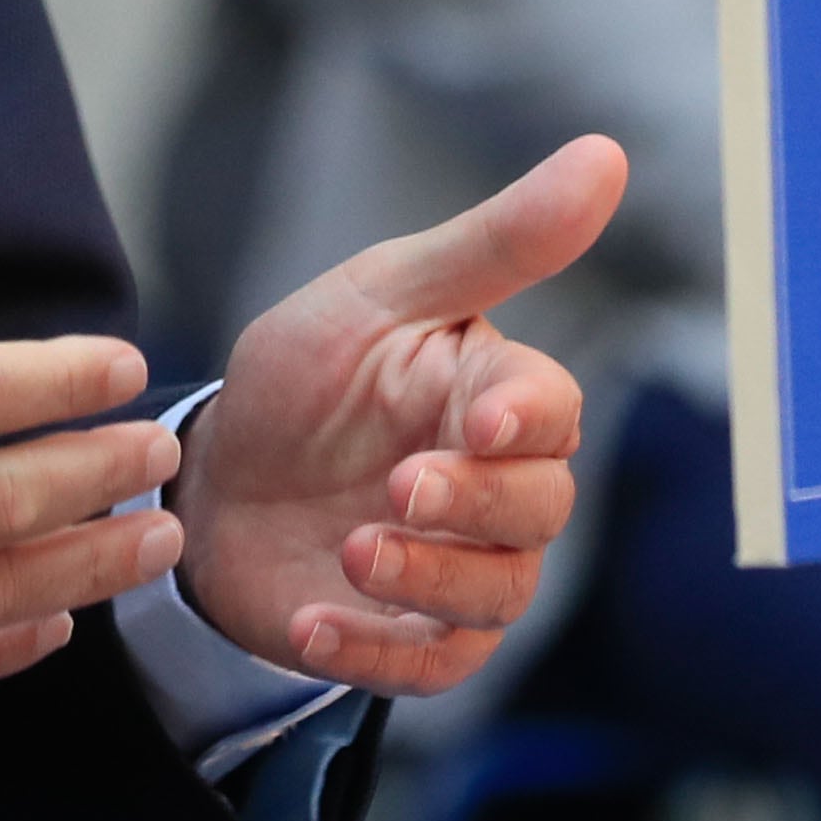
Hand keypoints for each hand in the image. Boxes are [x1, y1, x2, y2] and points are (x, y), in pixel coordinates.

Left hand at [171, 135, 625, 694]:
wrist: (212, 484)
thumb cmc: (306, 379)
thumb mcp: (379, 294)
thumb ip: (494, 242)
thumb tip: (608, 152)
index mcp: (493, 395)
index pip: (550, 411)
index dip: (524, 420)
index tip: (478, 420)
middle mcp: (495, 487)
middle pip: (539, 510)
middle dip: (474, 505)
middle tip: (400, 489)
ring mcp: (459, 569)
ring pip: (500, 595)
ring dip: (430, 581)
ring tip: (352, 554)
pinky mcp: (414, 639)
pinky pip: (435, 668)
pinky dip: (378, 653)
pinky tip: (314, 622)